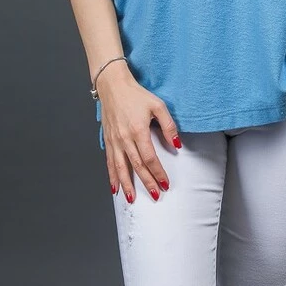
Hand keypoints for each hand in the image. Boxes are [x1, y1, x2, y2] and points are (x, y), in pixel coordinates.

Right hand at [95, 61, 180, 202]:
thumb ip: (169, 126)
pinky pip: (109, 162)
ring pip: (120, 168)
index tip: (165, 184)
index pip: (150, 158)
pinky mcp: (108, 140)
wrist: (113, 86)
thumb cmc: (136, 95)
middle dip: (147, 183)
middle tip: (155, 195)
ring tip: (132, 199)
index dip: (158, 172)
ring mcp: (115, 140)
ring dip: (127, 185)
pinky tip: (115, 187)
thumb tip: (177, 144)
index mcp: (138, 130)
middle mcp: (125, 138)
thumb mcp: (158, 105)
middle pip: (137, 166)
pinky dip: (112, 176)